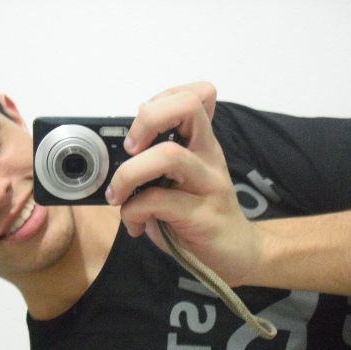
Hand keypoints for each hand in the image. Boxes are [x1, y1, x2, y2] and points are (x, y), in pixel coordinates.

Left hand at [106, 82, 259, 285]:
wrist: (237, 253)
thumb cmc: (198, 216)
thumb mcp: (179, 182)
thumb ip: (156, 163)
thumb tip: (113, 158)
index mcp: (202, 143)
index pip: (196, 94)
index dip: (162, 99)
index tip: (141, 129)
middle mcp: (209, 156)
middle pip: (187, 107)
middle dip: (147, 120)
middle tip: (130, 149)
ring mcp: (209, 184)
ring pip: (169, 155)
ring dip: (129, 173)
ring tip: (118, 194)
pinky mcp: (202, 216)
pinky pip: (157, 201)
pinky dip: (132, 212)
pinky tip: (134, 225)